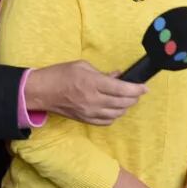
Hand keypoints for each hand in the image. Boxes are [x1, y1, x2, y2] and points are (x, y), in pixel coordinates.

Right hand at [24, 61, 145, 124]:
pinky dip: (115, 115)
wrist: (41, 92)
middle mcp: (93, 100)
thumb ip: (102, 73)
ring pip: (117, 113)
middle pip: (123, 102)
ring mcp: (90, 112)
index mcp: (93, 83)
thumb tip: (118, 76)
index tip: (145, 87)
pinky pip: (107, 121)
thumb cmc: (60, 75)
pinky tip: (116, 108)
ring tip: (127, 99)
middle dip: (134, 97)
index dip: (137, 89)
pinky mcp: (86, 120)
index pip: (122, 89)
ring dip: (126, 106)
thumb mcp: (83, 66)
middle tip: (137, 91)